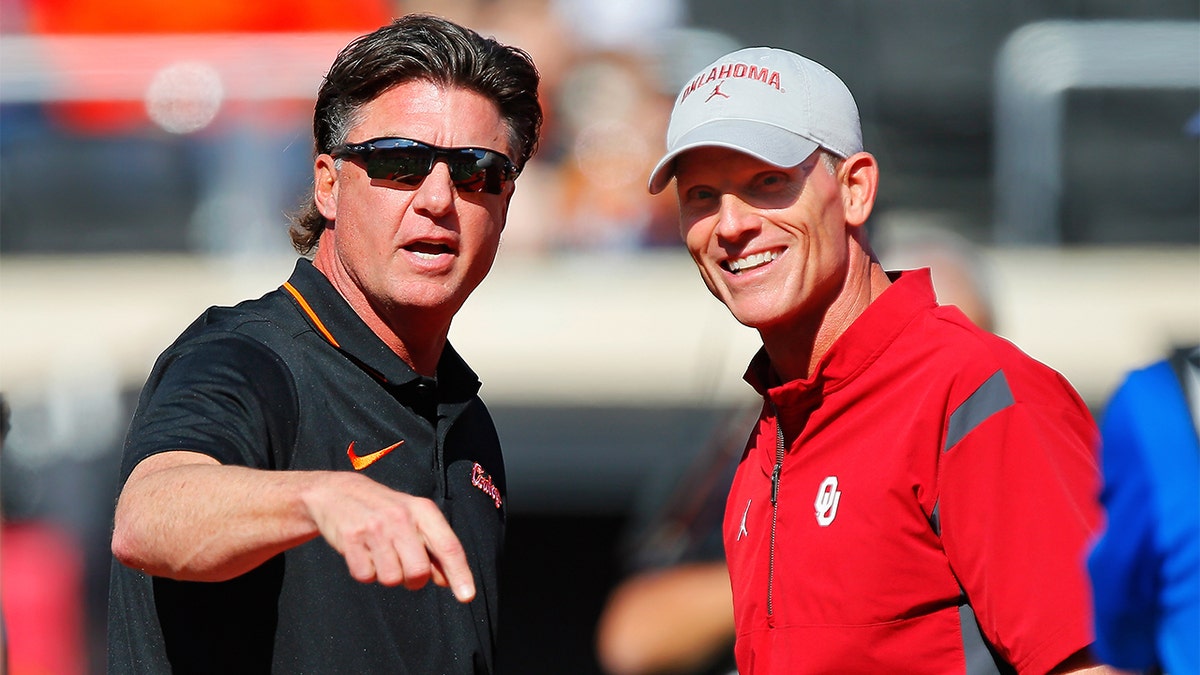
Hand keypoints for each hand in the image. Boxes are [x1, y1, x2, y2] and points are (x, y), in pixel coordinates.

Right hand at [304, 471, 475, 601]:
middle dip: (413, 580)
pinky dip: (366, 571)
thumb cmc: (383, 510)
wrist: (336, 492)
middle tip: (404, 566)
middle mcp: (401, 517)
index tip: (467, 596)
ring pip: (391, 579)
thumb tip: (447, 580)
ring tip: (380, 553)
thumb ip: (433, 548)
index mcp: (422, 510)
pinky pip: (365, 576)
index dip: (460, 573)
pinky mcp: (350, 539)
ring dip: (387, 574)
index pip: (448, 546)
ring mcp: (374, 528)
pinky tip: (363, 552)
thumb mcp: (413, 519)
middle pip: (418, 572)